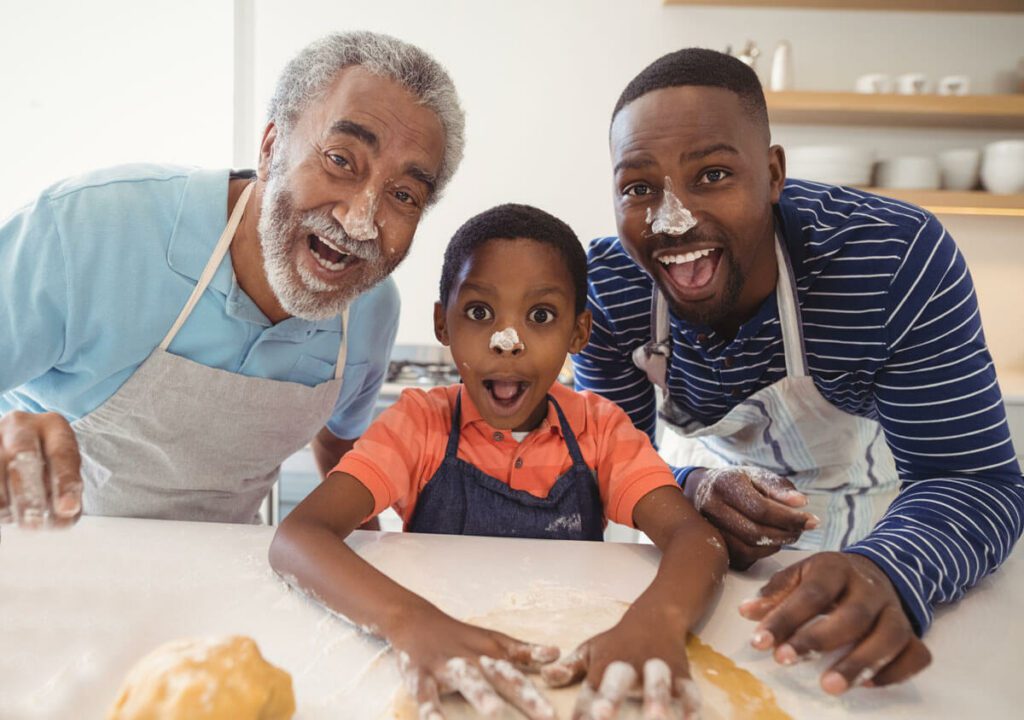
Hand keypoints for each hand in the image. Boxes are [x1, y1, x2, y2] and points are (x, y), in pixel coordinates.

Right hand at [0, 411, 82, 527]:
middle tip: (33, 525)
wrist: (16, 444)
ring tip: (17, 523)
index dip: (64, 483)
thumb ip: (68, 489)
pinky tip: (3, 516)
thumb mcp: (65, 469)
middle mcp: (20, 424)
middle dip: (28, 494)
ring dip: (5, 503)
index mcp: (54, 426)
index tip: (67, 509)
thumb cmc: (48, 463)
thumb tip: (65, 513)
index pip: (61, 454)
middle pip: (22, 456)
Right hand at [392, 610, 559, 718]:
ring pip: (466, 679)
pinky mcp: (419, 673)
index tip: (554, 716)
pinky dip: (429, 709)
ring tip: (495, 711)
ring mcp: (445, 665)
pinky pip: (424, 693)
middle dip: (523, 697)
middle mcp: (472, 659)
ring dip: (481, 695)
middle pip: (501, 678)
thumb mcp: (493, 641)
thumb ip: (523, 651)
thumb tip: (557, 653)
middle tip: (546, 716)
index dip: (536, 695)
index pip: (518, 676)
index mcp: (491, 655)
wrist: (415, 620)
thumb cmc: (459, 637)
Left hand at [541, 606, 699, 718]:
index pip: (590, 690)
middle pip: (620, 680)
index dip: (583, 709)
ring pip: (657, 683)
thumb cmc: (617, 642)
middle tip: (602, 716)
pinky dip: (692, 707)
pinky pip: (689, 690)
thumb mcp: (590, 651)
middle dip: (612, 699)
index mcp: (604, 664)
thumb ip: (569, 668)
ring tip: (655, 719)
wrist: (655, 617)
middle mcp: (629, 666)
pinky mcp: (681, 675)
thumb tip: (545, 677)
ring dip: (655, 699)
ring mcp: (656, 669)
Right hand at [685, 466, 817, 568]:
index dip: (790, 518)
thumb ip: (779, 487)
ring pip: (749, 548)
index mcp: (725, 485)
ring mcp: (709, 529)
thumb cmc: (737, 483)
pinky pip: (743, 558)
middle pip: (755, 532)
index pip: (761, 508)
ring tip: (787, 534)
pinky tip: (770, 541)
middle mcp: (712, 508)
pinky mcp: (714, 546)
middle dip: (785, 533)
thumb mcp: (756, 476)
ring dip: (775, 544)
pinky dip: (763, 553)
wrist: (701, 491)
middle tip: (800, 529)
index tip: (811, 520)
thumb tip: (801, 503)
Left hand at [739, 552, 930, 693]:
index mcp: (836, 568)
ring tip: (829, 686)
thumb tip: (747, 613)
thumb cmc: (827, 579)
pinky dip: (895, 672)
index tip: (760, 642)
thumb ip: (776, 594)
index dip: (785, 618)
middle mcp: (870, 588)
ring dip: (858, 663)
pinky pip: (916, 655)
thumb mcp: (799, 575)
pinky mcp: (913, 634)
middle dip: (817, 641)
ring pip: (888, 637)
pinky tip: (868, 684)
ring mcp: (895, 611)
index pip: (812, 593)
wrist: (874, 571)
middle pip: (851, 616)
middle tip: (786, 661)